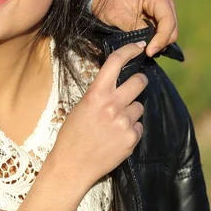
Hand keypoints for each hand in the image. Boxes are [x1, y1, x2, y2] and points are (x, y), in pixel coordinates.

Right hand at [50, 42, 147, 189]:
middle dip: (139, 82)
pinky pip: (138, 126)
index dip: (128, 51)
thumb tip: (116, 85)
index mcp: (96, 94)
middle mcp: (112, 105)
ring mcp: (124, 122)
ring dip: (131, 111)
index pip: (115, 63)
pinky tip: (116, 137)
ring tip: (115, 123)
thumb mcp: (81, 107)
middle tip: (135, 85)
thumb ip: (99, 94)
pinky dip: (130, 130)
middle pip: (139, 82)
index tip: (137, 47)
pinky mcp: (132, 138)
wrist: (73, 164)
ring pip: (139, 106)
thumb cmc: (72, 134)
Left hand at [92, 0, 177, 56]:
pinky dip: (156, 35)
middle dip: (161, 41)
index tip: (149, 52)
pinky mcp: (156, 10)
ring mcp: (162, 4)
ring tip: (146, 49)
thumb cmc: (107, 1)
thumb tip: (148, 45)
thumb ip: (138, 30)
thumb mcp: (120, 17)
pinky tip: (146, 42)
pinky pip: (161, 26)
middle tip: (148, 52)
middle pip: (171, 25)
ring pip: (168, 27)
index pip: (168, 21)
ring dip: (159, 39)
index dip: (161, 39)